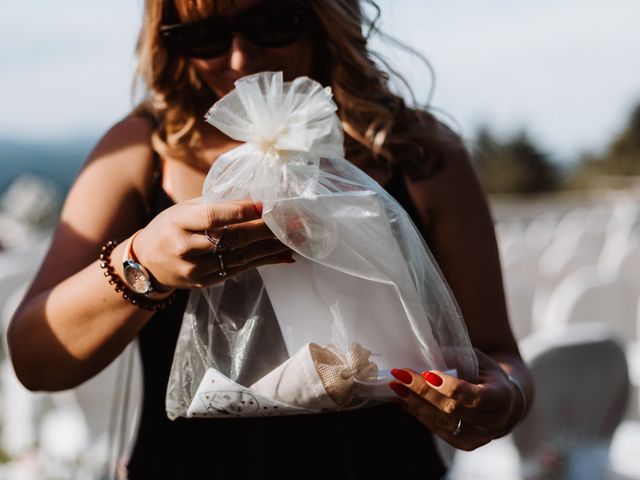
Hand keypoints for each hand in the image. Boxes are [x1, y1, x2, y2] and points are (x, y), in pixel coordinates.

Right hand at [133, 198, 292, 290]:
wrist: (147, 263)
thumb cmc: (170, 227)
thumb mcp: (183, 210)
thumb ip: (214, 204)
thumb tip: (255, 197)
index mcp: (179, 222)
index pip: (213, 216)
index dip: (241, 211)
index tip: (266, 204)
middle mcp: (187, 248)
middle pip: (232, 238)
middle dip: (265, 229)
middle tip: (291, 220)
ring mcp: (197, 269)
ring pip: (241, 256)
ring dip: (272, 246)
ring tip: (294, 236)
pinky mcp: (207, 282)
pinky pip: (242, 269)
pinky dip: (266, 261)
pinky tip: (285, 254)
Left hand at [388, 350, 521, 450]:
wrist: (504, 402)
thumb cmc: (486, 374)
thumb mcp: (479, 360)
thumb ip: (457, 359)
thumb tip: (423, 352)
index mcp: (503, 397)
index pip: (477, 397)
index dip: (452, 387)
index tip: (428, 373)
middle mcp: (494, 422)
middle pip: (454, 410)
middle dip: (424, 391)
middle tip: (401, 375)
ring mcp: (479, 437)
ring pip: (441, 422)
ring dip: (415, 403)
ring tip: (396, 386)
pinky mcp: (463, 443)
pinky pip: (436, 429)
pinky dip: (417, 413)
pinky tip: (402, 399)